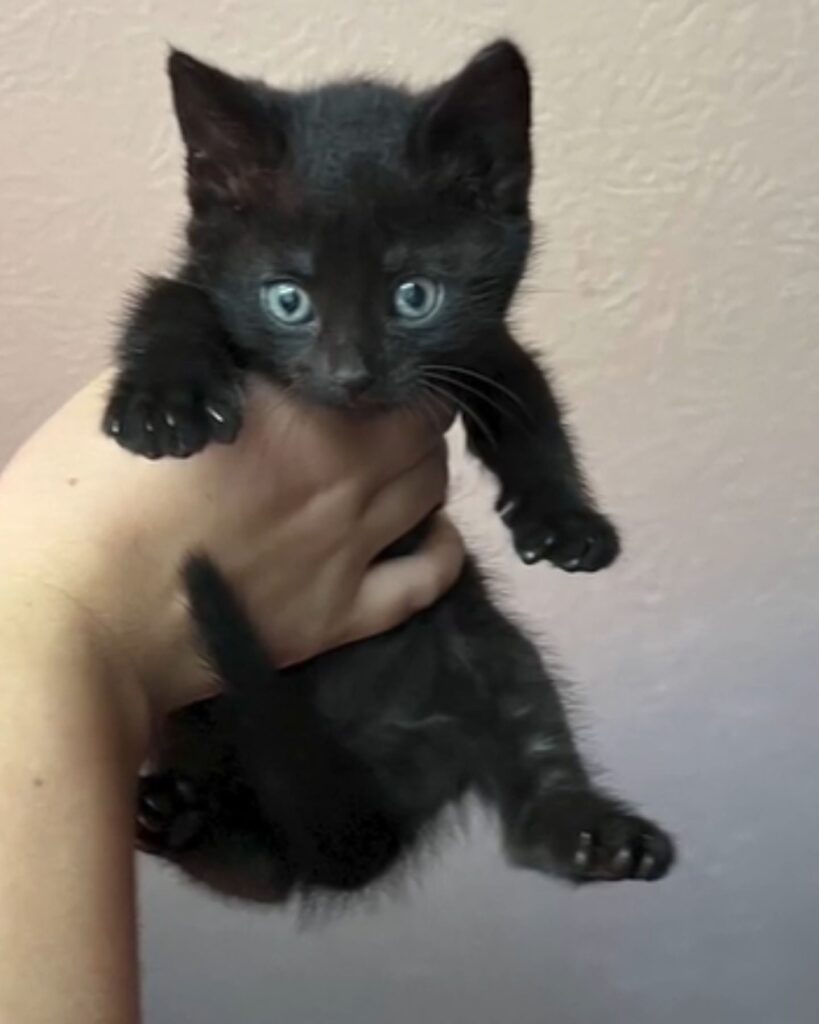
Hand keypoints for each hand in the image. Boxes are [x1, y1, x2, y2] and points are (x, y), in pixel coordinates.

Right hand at [0, 374, 461, 746]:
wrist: (79, 619)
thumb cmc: (85, 500)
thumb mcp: (143, 395)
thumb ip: (211, 363)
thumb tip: (254, 353)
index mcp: (297, 413)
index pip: (382, 371)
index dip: (377, 365)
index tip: (357, 370)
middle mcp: (342, 474)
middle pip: (423, 427)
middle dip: (408, 412)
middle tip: (375, 414)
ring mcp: (349, 548)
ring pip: (432, 490)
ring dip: (422, 469)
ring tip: (392, 468)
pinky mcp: (340, 616)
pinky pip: (427, 579)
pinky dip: (441, 550)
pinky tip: (429, 535)